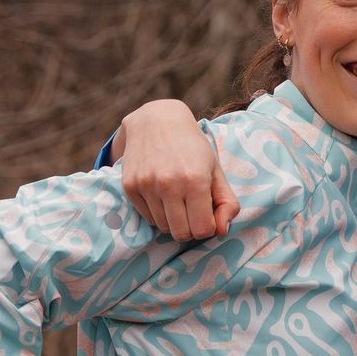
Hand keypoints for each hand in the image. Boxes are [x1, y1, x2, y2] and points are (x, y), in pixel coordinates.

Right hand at [118, 100, 237, 239]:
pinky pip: (148, 218)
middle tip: (192, 209)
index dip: (207, 226)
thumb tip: (221, 232)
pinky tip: (161, 192)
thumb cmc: (192, 148)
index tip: (206, 213)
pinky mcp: (130, 186)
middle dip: (190, 227)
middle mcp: (169, 184)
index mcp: (195, 180)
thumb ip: (227, 202)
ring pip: (163, 228)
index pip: (203, 230)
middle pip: (181, 234)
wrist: (156, 121)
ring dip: (172, 220)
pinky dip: (157, 212)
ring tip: (176, 198)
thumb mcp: (216, 170)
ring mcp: (146, 185)